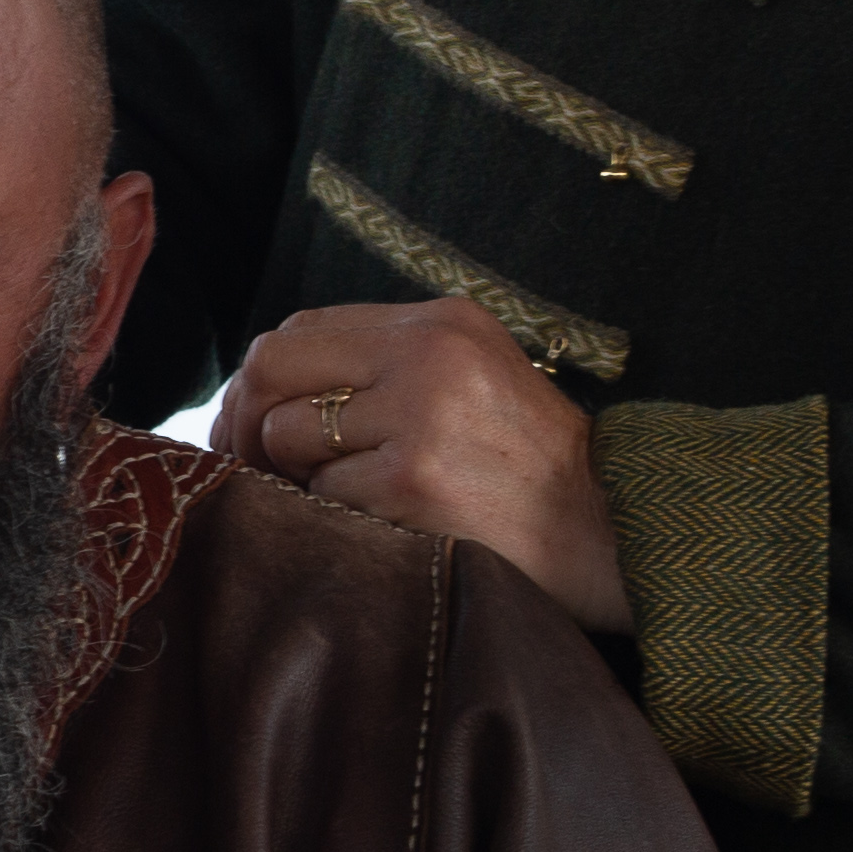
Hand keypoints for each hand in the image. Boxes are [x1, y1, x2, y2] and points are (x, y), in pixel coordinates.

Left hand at [222, 298, 631, 629]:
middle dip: (243, 422)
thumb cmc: (529, 467)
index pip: (301, 328)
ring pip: (288, 437)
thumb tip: (262, 389)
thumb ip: (383, 366)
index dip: (259, 379)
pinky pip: (323, 496)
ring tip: (357, 497)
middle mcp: (427, 354)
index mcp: (440, 321)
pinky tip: (391, 524)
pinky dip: (341, 517)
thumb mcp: (471, 379)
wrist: (608, 531)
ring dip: (301, 478)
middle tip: (246, 465)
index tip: (246, 423)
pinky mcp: (414, 481)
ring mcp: (420, 416)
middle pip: (273, 367)